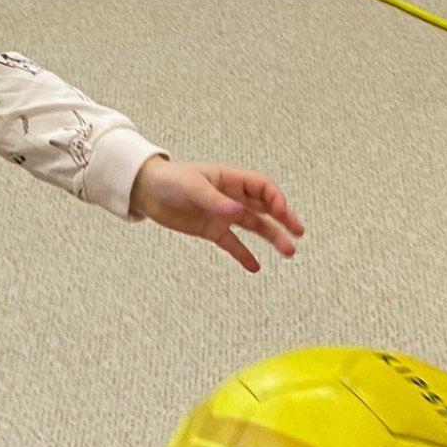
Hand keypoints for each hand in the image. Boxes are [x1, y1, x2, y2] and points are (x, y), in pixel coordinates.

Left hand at [129, 157, 303, 272]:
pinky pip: (233, 243)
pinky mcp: (212, 229)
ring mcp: (223, 214)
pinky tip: (256, 267)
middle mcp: (231, 196)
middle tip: (299, 232)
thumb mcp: (192, 187)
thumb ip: (215, 200)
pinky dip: (244, 254)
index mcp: (230, 179)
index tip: (281, 212)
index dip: (275, 198)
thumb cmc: (169, 180)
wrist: (146, 191)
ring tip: (288, 252)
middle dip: (283, 218)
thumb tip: (237, 211)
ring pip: (254, 226)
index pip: (262, 187)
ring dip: (272, 237)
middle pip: (264, 207)